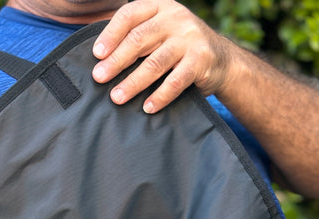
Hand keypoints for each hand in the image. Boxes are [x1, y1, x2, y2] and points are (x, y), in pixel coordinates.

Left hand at [91, 0, 229, 112]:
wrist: (222, 60)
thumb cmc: (180, 49)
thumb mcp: (161, 33)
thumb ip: (138, 36)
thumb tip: (101, 58)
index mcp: (160, 7)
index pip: (130, 15)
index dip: (111, 34)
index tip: (96, 55)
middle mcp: (175, 18)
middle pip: (139, 39)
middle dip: (116, 60)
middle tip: (99, 78)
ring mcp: (190, 38)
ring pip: (155, 62)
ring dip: (133, 82)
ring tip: (117, 97)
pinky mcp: (201, 60)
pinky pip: (176, 81)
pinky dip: (160, 95)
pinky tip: (147, 107)